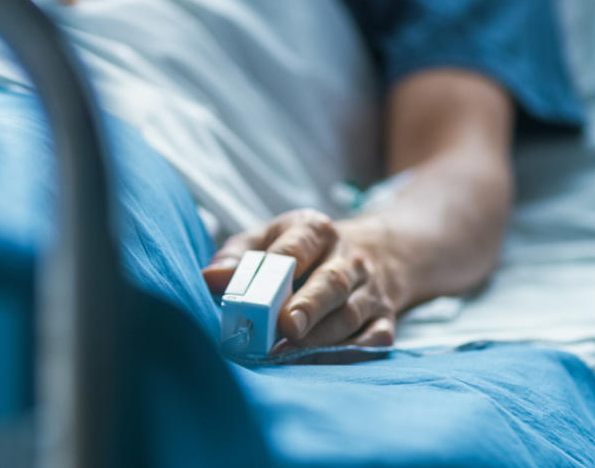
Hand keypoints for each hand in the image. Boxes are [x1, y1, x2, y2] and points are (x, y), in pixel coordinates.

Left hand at [202, 210, 406, 349]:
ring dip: (321, 337)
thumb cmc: (302, 251)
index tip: (262, 292)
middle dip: (309, 306)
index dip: (282, 266)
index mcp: (316, 231)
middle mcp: (349, 258)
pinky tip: (320, 364)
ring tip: (290, 354)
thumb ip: (237, 257)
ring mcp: (370, 289)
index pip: (299, 245)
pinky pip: (374, 339)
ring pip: (350, 314)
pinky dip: (349, 354)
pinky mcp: (385, 318)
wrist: (372, 253)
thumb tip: (210, 279)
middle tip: (287, 327)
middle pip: (331, 282)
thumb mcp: (268, 238)